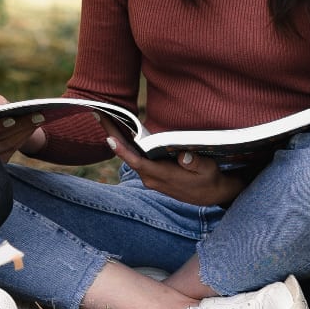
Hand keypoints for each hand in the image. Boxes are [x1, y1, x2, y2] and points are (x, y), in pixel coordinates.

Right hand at [0, 94, 48, 162]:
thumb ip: (1, 105)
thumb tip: (13, 113)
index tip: (12, 121)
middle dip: (17, 127)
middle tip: (36, 117)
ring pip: (4, 147)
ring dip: (22, 134)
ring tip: (38, 120)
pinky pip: (8, 154)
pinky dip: (21, 141)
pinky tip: (32, 130)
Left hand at [101, 121, 241, 206]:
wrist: (211, 194)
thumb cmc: (209, 179)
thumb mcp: (207, 170)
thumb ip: (195, 163)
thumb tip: (184, 156)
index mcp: (161, 176)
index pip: (137, 162)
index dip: (123, 150)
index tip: (109, 139)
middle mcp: (150, 178)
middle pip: (127, 155)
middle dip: (112, 134)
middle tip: (98, 114)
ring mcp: (150, 176)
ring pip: (130, 155)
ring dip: (117, 137)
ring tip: (106, 116)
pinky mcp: (152, 174)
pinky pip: (135, 157)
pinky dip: (126, 144)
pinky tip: (119, 130)